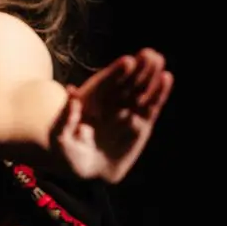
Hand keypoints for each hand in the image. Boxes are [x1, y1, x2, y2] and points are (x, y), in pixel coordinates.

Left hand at [53, 48, 172, 182]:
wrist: (85, 172)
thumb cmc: (68, 154)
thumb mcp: (60, 136)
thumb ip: (65, 117)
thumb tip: (71, 93)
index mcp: (90, 102)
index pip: (105, 84)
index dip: (116, 73)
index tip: (127, 61)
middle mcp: (110, 103)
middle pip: (126, 82)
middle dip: (137, 68)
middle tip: (149, 53)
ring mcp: (127, 112)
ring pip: (140, 90)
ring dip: (150, 75)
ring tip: (159, 59)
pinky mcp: (141, 124)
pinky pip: (151, 106)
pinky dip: (159, 93)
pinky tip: (166, 78)